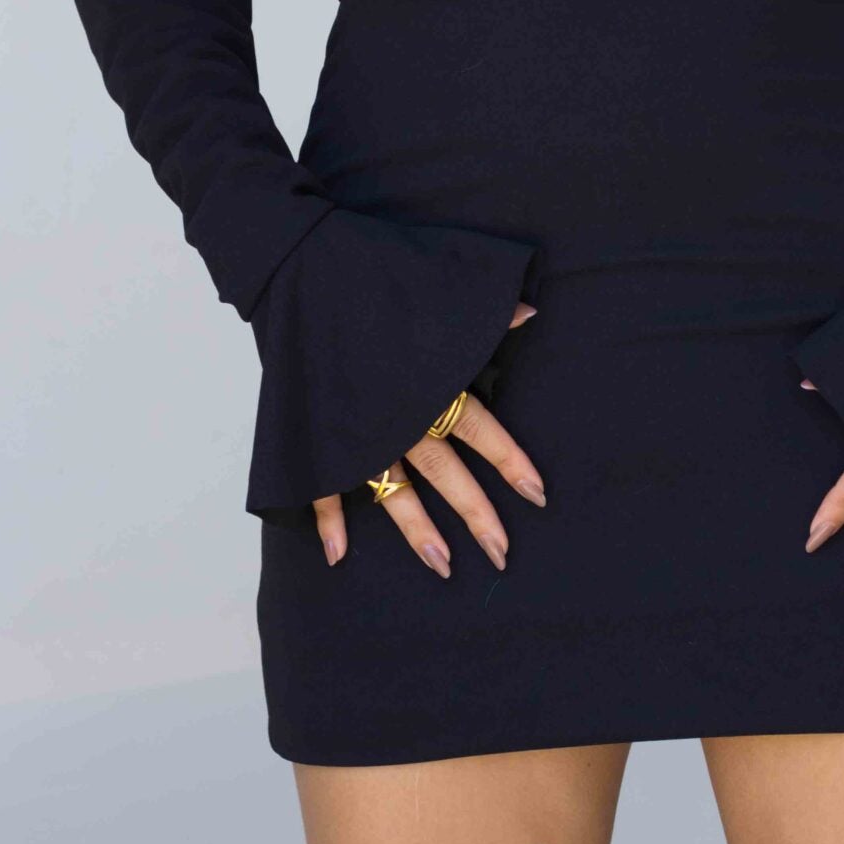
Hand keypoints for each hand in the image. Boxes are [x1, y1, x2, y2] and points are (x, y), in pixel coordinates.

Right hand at [310, 302, 544, 570]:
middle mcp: (399, 416)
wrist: (306, 278)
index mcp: (431, 384)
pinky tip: (338, 555)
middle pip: (446, 473)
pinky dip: (327, 521)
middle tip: (502, 554)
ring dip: (418, 531)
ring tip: (442, 565)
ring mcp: (358, 432)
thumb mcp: (437, 291)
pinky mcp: (320, 436)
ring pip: (395, 491)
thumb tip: (531, 311)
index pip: (482, 431)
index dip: (511, 462)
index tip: (538, 495)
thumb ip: (484, 312)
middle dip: (476, 514)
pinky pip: (324, 487)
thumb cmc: (377, 280)